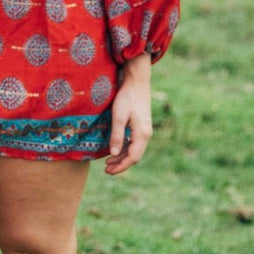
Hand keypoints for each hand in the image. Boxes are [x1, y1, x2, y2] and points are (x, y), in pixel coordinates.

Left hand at [104, 55, 152, 176]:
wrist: (137, 83)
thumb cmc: (127, 98)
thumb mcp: (118, 117)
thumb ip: (116, 136)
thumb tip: (113, 154)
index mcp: (142, 134)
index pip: (133, 157)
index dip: (121, 166)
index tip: (108, 171)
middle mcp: (146, 135)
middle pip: (135, 156)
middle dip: (121, 164)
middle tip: (106, 170)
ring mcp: (145, 130)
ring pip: (135, 150)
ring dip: (122, 157)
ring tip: (109, 162)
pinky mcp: (142, 126)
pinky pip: (134, 143)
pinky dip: (125, 149)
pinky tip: (116, 150)